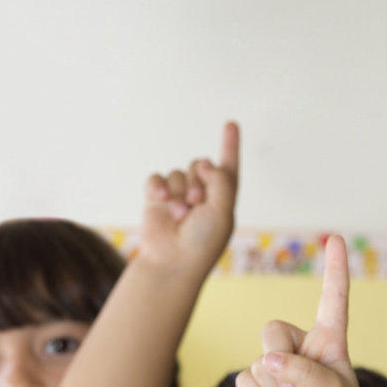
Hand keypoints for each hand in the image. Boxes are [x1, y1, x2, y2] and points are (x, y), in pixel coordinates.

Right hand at [138, 122, 238, 276]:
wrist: (172, 262)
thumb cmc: (202, 242)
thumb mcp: (223, 210)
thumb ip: (221, 181)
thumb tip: (204, 162)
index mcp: (222, 197)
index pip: (227, 166)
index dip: (229, 145)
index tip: (231, 124)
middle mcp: (201, 194)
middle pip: (198, 165)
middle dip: (197, 182)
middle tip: (197, 203)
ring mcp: (177, 195)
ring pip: (177, 172)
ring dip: (179, 192)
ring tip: (180, 215)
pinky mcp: (156, 198)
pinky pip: (156, 179)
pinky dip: (159, 186)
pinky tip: (161, 199)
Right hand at [236, 235, 369, 386]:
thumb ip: (304, 371)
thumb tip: (268, 361)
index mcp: (329, 340)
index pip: (333, 299)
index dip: (334, 269)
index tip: (336, 238)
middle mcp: (301, 346)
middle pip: (272, 330)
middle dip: (281, 363)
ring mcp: (278, 366)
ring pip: (258, 360)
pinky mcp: (260, 386)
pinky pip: (244, 380)